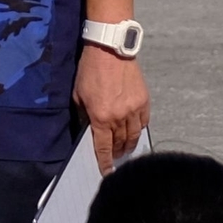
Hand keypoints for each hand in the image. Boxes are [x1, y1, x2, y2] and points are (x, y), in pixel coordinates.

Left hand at [76, 43, 150, 162]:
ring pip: (133, 136)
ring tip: (125, 148)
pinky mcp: (143, 101)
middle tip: (115, 157)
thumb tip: (90, 130)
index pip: (104, 148)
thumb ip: (85, 115)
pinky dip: (138, 129)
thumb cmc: (90, 70)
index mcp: (100, 118)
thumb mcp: (79, 96)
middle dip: (117, 153)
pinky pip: (143, 122)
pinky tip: (134, 131)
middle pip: (120, 144)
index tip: (107, 172)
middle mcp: (119, 117)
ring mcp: (133, 109)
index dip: (105, 162)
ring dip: (128, 145)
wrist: (110, 50)